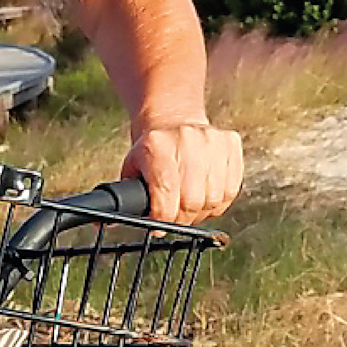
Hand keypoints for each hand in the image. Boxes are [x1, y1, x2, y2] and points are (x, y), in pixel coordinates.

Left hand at [124, 121, 242, 225]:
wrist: (174, 121)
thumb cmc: (153, 149)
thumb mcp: (132, 167)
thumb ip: (127, 196)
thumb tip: (114, 224)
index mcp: (157, 146)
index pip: (166, 193)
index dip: (163, 218)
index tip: (159, 226)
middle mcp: (187, 141)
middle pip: (192, 201)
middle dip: (182, 218)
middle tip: (175, 217)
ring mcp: (213, 141)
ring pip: (214, 199)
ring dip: (202, 212)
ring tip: (190, 205)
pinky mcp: (231, 144)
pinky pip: (231, 190)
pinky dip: (219, 202)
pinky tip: (206, 195)